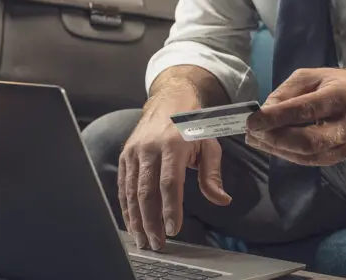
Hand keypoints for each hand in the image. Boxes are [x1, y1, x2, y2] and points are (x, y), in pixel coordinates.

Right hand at [118, 93, 232, 250]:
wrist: (168, 102)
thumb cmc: (192, 127)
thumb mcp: (209, 145)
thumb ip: (212, 175)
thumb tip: (222, 200)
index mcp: (173, 145)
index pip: (170, 182)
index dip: (170, 208)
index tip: (173, 230)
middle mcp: (149, 148)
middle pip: (147, 191)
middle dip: (151, 221)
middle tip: (158, 244)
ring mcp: (134, 152)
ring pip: (131, 192)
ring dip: (136, 219)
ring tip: (144, 240)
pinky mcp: (125, 156)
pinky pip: (123, 186)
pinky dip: (126, 208)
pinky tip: (132, 224)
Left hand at [245, 68, 345, 166]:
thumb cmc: (336, 84)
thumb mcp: (311, 76)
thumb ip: (286, 93)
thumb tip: (264, 113)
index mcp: (341, 96)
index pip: (306, 110)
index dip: (276, 118)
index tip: (252, 121)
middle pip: (308, 140)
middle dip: (275, 139)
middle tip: (251, 133)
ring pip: (308, 155)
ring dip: (277, 150)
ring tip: (256, 140)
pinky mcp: (342, 156)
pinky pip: (310, 161)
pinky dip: (287, 155)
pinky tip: (271, 146)